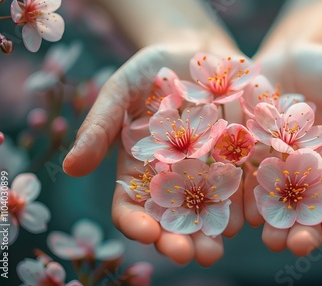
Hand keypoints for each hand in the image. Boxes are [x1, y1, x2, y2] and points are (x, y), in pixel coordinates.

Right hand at [63, 44, 245, 265]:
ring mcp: (209, 170)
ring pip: (210, 208)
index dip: (136, 222)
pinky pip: (244, 183)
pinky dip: (246, 200)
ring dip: (215, 229)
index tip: (146, 232)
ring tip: (221, 244)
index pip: (133, 205)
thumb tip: (70, 169)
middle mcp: (175, 177)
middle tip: (193, 255)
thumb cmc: (151, 70)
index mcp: (140, 169)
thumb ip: (99, 126)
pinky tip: (251, 215)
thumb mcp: (121, 91)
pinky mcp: (240, 157)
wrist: (197, 50)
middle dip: (182, 238)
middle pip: (174, 217)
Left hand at [244, 43, 321, 255]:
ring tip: (268, 238)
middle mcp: (312, 176)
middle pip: (310, 212)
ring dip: (272, 224)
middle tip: (294, 246)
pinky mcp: (251, 157)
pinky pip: (246, 182)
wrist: (293, 53)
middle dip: (304, 232)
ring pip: (277, 205)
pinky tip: (238, 213)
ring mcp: (279, 169)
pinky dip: (243, 199)